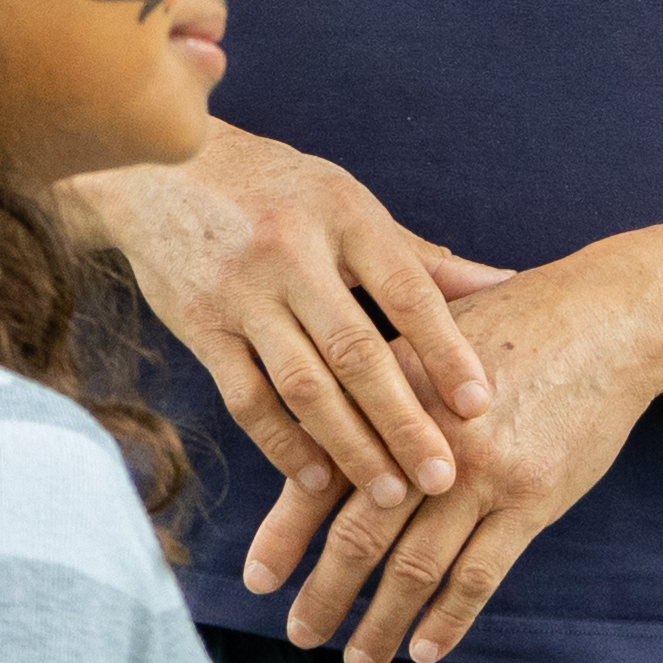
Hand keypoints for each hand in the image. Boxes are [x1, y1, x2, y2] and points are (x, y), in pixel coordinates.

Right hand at [71, 129, 508, 575]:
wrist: (158, 169)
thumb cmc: (275, 188)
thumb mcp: (348, 202)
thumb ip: (419, 256)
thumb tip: (504, 282)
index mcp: (343, 214)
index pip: (407, 290)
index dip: (447, 350)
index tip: (480, 405)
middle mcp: (291, 253)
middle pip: (356, 350)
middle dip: (402, 420)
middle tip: (441, 476)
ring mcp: (240, 292)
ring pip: (302, 383)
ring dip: (349, 445)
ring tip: (389, 494)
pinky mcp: (199, 325)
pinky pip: (247, 397)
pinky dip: (283, 443)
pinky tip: (318, 477)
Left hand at [270, 248, 662, 662]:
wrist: (610, 318)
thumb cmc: (514, 322)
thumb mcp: (429, 334)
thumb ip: (376, 386)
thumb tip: (317, 440)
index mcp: (391, 394)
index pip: (322, 475)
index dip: (285, 533)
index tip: (259, 580)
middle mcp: (428, 439)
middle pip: (360, 534)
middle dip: (325, 595)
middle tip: (300, 634)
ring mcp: (483, 473)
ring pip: (416, 567)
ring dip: (382, 623)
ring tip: (360, 661)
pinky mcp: (533, 498)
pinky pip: (480, 574)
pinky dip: (449, 619)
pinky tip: (426, 650)